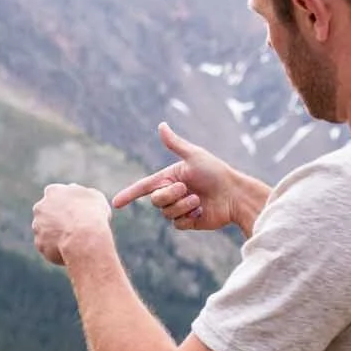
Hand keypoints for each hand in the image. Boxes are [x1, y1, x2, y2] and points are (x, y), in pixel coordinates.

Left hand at [31, 184, 112, 268]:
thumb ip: (81, 193)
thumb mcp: (94, 197)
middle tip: (71, 227)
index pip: (55, 195)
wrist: (84, 238)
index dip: (66, 204)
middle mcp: (40, 207)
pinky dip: (55, 248)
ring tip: (73, 240)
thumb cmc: (92, 214)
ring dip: (55, 234)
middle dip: (56, 219)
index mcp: (53, 191)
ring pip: (45, 230)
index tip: (74, 211)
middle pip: (46, 213)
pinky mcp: (40, 243)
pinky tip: (68, 249)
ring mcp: (37, 226)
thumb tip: (74, 190)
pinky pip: (47, 246)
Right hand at [111, 122, 263, 232]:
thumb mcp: (194, 156)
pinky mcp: (187, 222)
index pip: (144, 187)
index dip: (129, 194)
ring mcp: (179, 208)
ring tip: (198, 200)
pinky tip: (201, 211)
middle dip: (171, 194)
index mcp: (170, 178)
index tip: (116, 203)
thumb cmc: (216, 172)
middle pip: (156, 200)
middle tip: (187, 188)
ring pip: (166, 213)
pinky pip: (177, 224)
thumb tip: (161, 125)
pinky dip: (188, 217)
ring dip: (183, 205)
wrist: (234, 195)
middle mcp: (172, 193)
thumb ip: (175, 144)